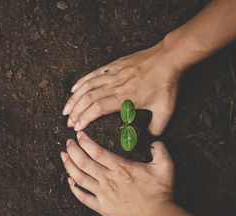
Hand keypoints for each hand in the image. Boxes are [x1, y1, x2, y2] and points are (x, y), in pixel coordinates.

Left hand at [60, 131, 173, 215]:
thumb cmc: (161, 193)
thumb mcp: (165, 166)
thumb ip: (160, 149)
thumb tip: (155, 140)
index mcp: (121, 168)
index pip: (96, 151)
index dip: (85, 141)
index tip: (79, 135)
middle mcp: (108, 180)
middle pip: (83, 162)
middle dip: (73, 150)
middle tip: (68, 143)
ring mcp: (103, 195)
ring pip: (79, 178)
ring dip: (69, 166)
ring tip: (64, 156)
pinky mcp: (102, 208)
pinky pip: (83, 198)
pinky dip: (74, 189)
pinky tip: (70, 181)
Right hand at [62, 41, 180, 135]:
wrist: (169, 58)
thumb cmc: (167, 83)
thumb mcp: (165, 109)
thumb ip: (157, 126)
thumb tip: (150, 137)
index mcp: (126, 97)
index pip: (99, 107)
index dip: (85, 117)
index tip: (77, 127)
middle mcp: (116, 85)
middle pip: (88, 98)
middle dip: (76, 112)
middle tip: (69, 122)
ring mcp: (113, 74)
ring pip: (87, 86)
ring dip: (74, 98)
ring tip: (66, 109)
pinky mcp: (114, 66)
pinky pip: (93, 74)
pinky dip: (81, 82)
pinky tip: (74, 89)